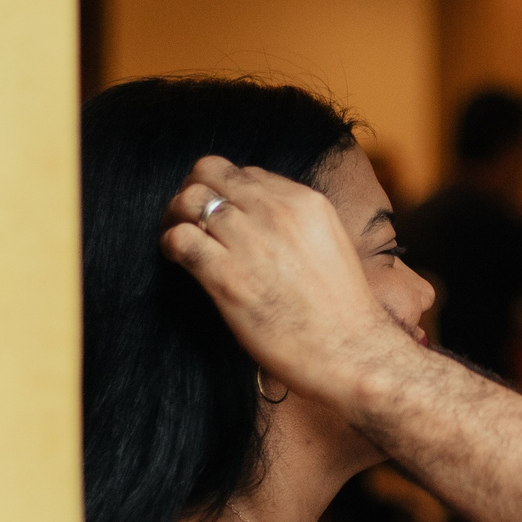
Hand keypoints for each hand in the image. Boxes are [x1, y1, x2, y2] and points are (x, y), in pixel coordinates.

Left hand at [162, 157, 410, 405]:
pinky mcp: (226, 276)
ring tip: (179, 240)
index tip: (220, 213)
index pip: (245, 172)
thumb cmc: (342, 308)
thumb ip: (296, 222)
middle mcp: (274, 212)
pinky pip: (180, 238)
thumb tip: (262, 219)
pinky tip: (177, 260)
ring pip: (189, 199)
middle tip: (188, 218)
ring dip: (175, 217)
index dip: (225, 190)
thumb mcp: (330, 242)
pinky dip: (170, 244)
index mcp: (303, 201)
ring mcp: (249, 241)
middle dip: (192, 191)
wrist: (350, 350)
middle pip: (210, 172)